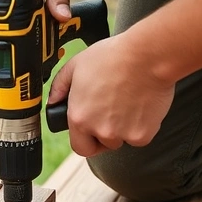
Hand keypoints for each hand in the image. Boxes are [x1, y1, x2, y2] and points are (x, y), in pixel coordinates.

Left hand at [47, 34, 175, 156]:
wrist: (147, 56)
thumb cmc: (114, 57)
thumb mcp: (77, 65)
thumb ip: (60, 85)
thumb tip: (53, 100)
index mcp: (79, 117)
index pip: (79, 146)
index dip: (85, 139)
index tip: (91, 130)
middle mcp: (100, 130)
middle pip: (102, 144)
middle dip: (106, 133)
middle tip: (113, 112)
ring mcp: (122, 134)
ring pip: (122, 140)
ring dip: (123, 128)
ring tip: (128, 102)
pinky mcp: (143, 134)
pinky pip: (140, 136)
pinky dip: (141, 125)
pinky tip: (141, 104)